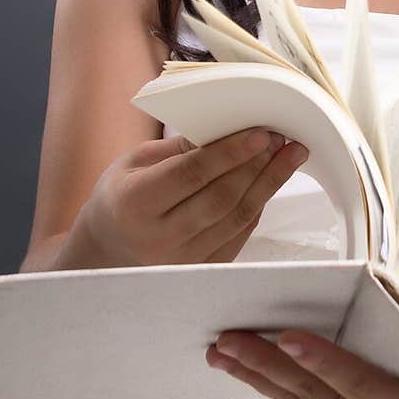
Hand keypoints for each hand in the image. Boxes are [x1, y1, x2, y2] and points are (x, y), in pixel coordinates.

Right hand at [71, 127, 308, 267]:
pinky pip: (240, 234)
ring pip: (237, 218)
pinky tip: (272, 180)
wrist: (108, 251)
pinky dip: (259, 204)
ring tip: (290, 155)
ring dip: (269, 183)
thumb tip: (226, 128)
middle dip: (257, 164)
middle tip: (281, 138)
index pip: (191, 175)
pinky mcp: (203, 269)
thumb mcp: (134, 163)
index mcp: (135, 204)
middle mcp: (160, 238)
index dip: (230, 153)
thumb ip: (178, 149)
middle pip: (221, 198)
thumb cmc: (122, 197)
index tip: (261, 133)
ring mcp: (183, 260)